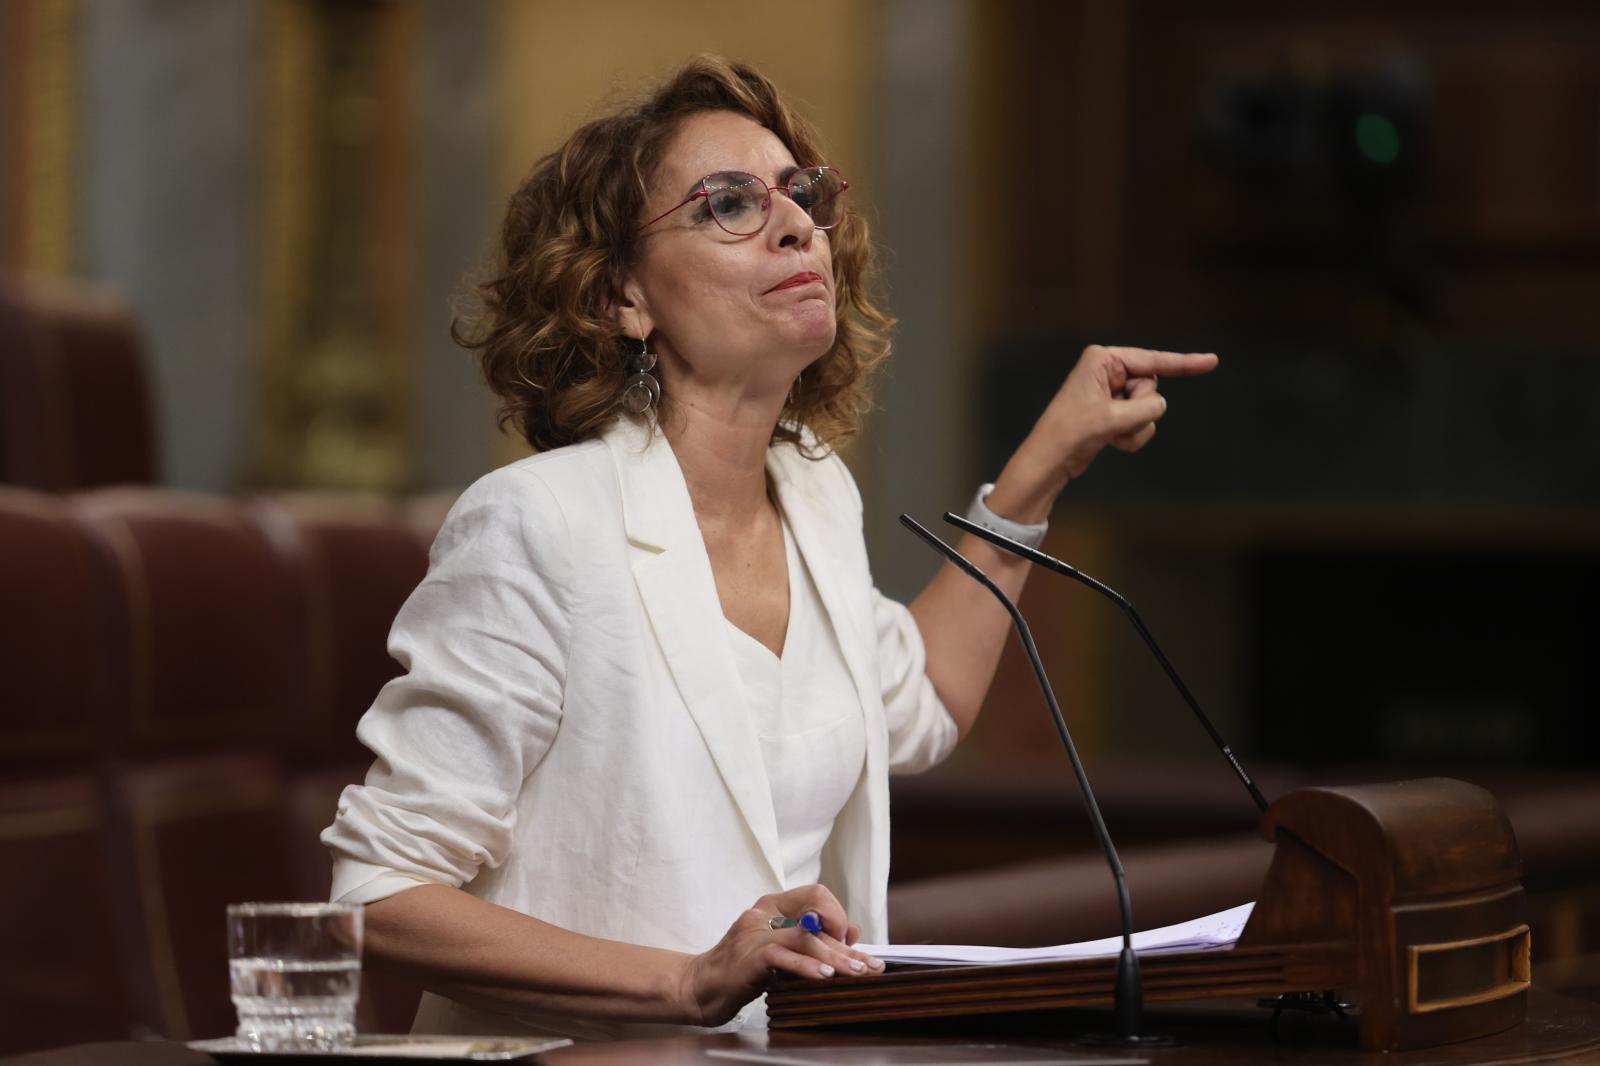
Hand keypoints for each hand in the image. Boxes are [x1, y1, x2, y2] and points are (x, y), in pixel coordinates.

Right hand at [673, 884, 880, 1026]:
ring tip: (855, 973)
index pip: (815, 894)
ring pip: (804, 938)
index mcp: (772, 906)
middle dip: (846, 945)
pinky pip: (782, 956)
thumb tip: (854, 932)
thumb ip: (811, 939)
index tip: (848, 942)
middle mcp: (763, 914)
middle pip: (816, 919)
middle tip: (870, 966)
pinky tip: (824, 976)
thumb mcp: (780, 950)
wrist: (698, 987)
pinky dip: (806, 966)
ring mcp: (753, 933)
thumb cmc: (741, 970)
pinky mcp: (748, 957)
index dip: (837, 914)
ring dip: (835, 957)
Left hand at [991, 345, 1218, 518]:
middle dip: (1140, 409)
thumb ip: (1147, 407)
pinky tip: (1111, 442)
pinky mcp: (1113, 411)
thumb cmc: (1072, 432)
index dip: (1185, 363)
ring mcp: (1111, 391)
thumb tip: (1159, 405)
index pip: (1153, 360)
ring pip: (1149, 408)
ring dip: (1135, 427)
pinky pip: (1140, 422)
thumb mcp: (1114, 417)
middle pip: (1151, 387)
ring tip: (1110, 434)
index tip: (1212, 361)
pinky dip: (1131, 436)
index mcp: (1104, 359)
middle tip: (1113, 419)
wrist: (1050, 460)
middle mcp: (1108, 370)